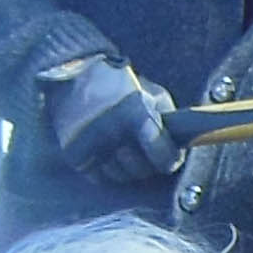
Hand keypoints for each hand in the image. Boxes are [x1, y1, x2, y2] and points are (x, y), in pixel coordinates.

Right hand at [40, 56, 182, 186]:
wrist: (71, 75)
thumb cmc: (119, 84)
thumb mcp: (152, 93)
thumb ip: (169, 120)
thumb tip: (182, 147)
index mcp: (136, 114)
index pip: (163, 158)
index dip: (167, 159)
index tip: (165, 154)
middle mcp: (114, 132)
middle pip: (142, 171)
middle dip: (146, 163)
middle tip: (140, 148)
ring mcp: (92, 145)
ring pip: (120, 177)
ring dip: (123, 167)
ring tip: (119, 147)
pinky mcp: (74, 154)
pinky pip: (98, 177)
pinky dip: (103, 168)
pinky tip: (102, 150)